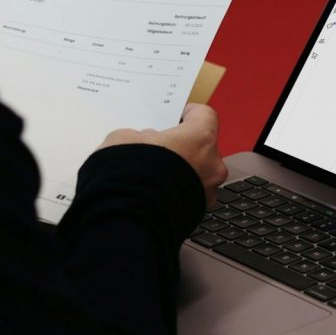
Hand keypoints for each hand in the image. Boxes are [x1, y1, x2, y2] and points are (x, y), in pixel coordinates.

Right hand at [98, 104, 227, 204]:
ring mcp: (208, 193)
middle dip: (181, 148)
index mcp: (200, 139)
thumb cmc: (129, 174)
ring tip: (153, 174)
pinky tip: (153, 193)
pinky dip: (176, 193)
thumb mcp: (123, 140)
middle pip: (202, 148)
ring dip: (180, 172)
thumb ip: (139, 136)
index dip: (189, 114)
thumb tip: (145, 142)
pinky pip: (189, 196)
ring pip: (197, 175)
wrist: (127, 221)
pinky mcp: (197, 216)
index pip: (205, 115)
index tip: (177, 115)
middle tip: (158, 148)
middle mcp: (212, 166)